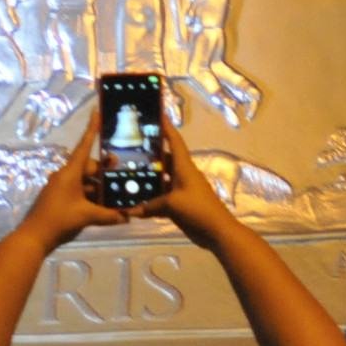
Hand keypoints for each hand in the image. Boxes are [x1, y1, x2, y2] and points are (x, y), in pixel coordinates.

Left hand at [12, 125, 138, 244]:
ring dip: (100, 187)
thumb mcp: (86, 216)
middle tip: (123, 176)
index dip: (92, 128)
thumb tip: (127, 216)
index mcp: (70, 172)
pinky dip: (92, 196)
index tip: (96, 111)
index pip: (84, 145)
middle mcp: (65, 176)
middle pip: (89, 167)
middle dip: (105, 171)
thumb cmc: (59, 220)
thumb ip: (109, 215)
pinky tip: (105, 207)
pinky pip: (80, 191)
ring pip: (86, 181)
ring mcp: (62, 187)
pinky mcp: (61, 199)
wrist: (34, 237)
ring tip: (118, 195)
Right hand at [142, 111, 242, 243]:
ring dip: (148, 178)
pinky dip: (150, 199)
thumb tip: (129, 210)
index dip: (166, 127)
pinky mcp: (180, 205)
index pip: (174, 141)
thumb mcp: (172, 204)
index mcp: (184, 167)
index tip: (156, 113)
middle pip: (164, 159)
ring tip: (128, 173)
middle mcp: (182, 175)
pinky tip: (135, 202)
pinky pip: (161, 198)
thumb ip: (149, 206)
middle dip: (150, 153)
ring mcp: (181, 190)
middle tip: (130, 147)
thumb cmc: (198, 209)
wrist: (217, 231)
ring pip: (162, 179)